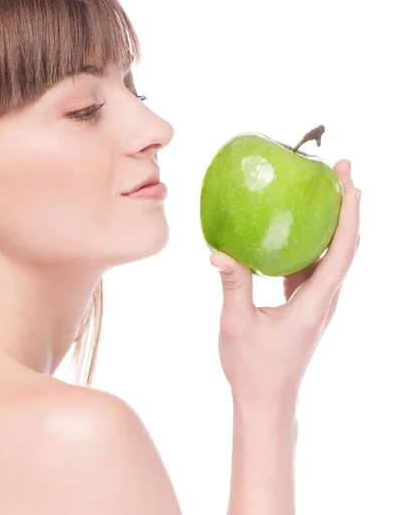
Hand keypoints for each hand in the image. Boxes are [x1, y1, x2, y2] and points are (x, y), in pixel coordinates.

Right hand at [210, 159, 360, 407]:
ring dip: (333, 220)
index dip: (349, 215)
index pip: (341, 251)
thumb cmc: (254, 367)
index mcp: (314, 303)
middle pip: (345, 245)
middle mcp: (324, 299)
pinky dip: (313, 240)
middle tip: (340, 170)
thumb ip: (232, 285)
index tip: (350, 182)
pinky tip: (295, 227)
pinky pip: (315, 265)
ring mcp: (317, 302)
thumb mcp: (237, 324)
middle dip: (348, 206)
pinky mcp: (305, 304)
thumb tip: (218, 252)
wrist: (267, 398)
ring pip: (334, 254)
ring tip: (324, 189)